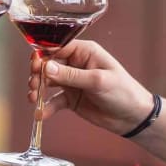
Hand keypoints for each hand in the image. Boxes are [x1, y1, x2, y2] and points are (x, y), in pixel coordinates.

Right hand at [27, 40, 152, 134]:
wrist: (133, 118)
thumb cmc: (123, 92)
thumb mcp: (97, 81)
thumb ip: (71, 75)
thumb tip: (47, 67)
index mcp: (84, 52)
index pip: (58, 47)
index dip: (43, 54)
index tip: (34, 65)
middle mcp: (76, 64)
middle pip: (49, 64)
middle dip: (37, 73)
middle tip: (33, 84)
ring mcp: (72, 82)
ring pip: (47, 81)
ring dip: (38, 89)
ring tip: (33, 98)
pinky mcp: (71, 98)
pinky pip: (54, 101)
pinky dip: (46, 107)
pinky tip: (41, 114)